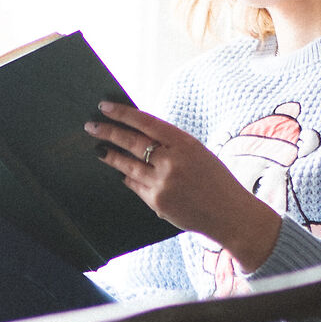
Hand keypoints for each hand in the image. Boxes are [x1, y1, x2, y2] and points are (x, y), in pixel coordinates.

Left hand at [86, 102, 281, 271]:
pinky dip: (127, 178)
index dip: (123, 113)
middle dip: (108, 132)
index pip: (146, 122)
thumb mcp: (198, 153)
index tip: (105, 106)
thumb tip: (139, 133)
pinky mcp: (157, 202)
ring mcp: (162, 183)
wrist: (229, 214)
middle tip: (91, 126)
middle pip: (132, 142)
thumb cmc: (215, 180)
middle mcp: (172, 161)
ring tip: (99, 149)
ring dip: (111, 156)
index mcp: (185, 143)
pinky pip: (135, 185)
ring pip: (128, 165)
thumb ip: (172, 144)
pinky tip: (120, 173)